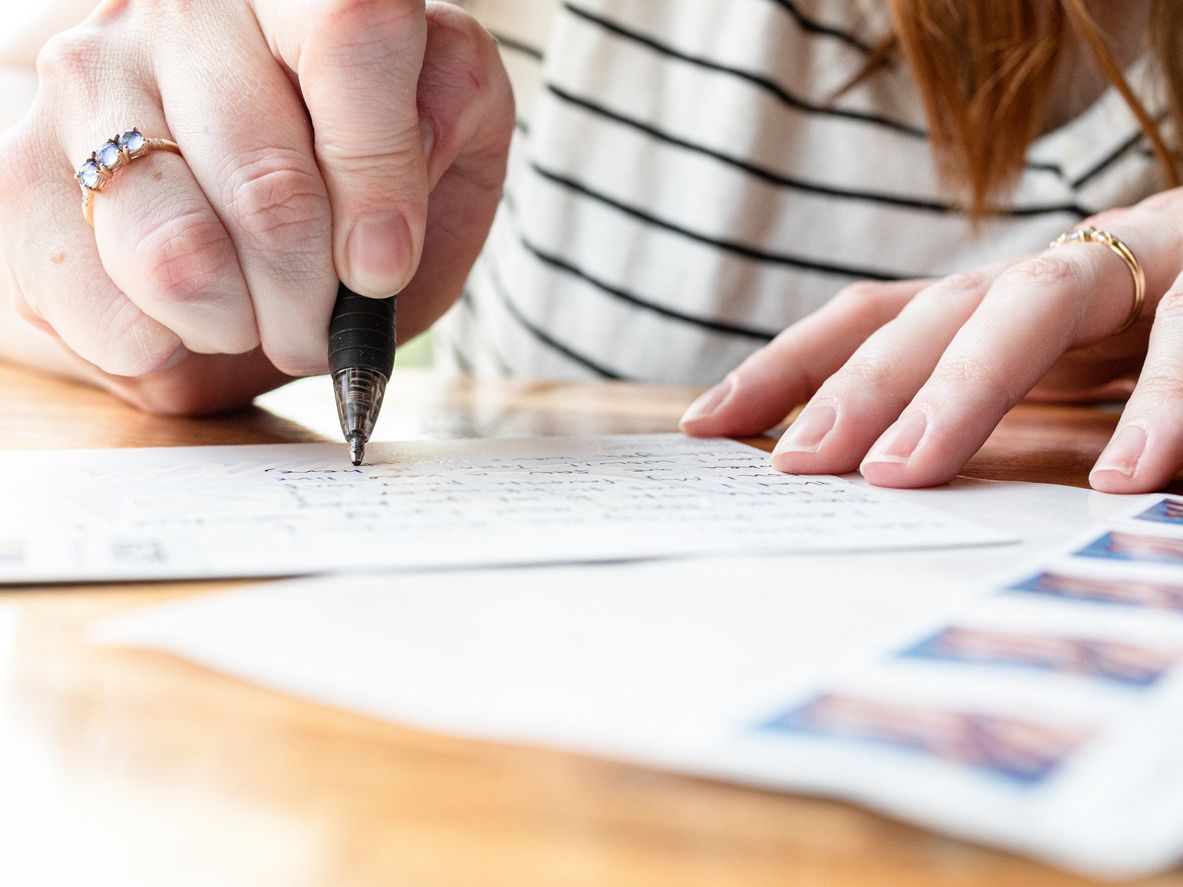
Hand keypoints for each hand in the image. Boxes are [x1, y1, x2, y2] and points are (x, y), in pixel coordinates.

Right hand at [0, 0, 512, 412]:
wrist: (238, 223)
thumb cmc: (351, 177)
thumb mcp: (444, 133)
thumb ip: (451, 107)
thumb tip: (417, 138)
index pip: (351, 33)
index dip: (379, 171)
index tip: (382, 264)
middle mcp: (180, 12)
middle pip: (270, 184)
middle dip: (316, 296)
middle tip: (323, 320)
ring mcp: (87, 85)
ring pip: (178, 256)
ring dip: (244, 324)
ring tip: (257, 316)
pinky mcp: (19, 177)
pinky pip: (104, 311)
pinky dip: (167, 346)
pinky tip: (186, 312)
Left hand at [680, 189, 1182, 492]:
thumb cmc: (1143, 340)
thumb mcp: (1045, 377)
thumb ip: (974, 413)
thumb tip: (867, 484)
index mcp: (993, 302)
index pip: (870, 317)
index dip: (785, 364)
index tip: (706, 425)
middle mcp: (1045, 273)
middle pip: (933, 313)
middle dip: (859, 385)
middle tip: (801, 461)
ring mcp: (1132, 265)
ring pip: (1033, 303)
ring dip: (963, 387)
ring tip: (903, 470)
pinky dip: (1158, 409)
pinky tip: (1125, 479)